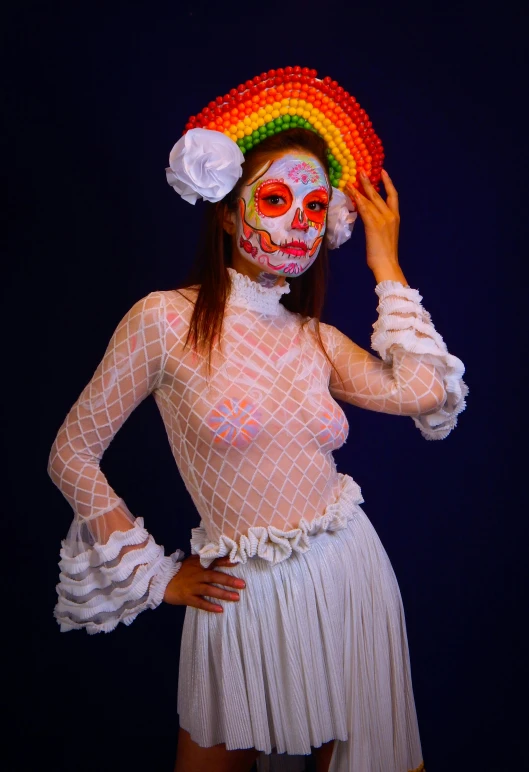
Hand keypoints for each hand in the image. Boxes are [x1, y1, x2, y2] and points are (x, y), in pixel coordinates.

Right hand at [163, 554, 245, 612]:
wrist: (162, 582)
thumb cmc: (180, 571)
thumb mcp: (192, 561)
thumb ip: (205, 559)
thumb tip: (223, 556)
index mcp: (198, 564)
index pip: (214, 561)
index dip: (225, 561)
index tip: (237, 562)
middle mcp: (196, 574)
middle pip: (214, 577)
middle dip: (229, 581)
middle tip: (242, 584)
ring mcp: (192, 586)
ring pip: (209, 590)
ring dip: (223, 594)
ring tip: (236, 597)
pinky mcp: (187, 597)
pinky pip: (200, 603)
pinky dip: (210, 606)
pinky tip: (220, 610)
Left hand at [346, 169, 406, 284]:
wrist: (387, 264)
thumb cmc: (384, 254)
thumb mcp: (384, 235)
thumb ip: (379, 224)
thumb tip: (368, 217)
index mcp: (395, 217)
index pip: (393, 196)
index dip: (388, 182)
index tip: (383, 172)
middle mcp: (390, 215)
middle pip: (378, 194)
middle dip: (369, 182)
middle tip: (361, 171)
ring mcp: (382, 219)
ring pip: (370, 200)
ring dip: (359, 189)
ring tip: (352, 180)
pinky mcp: (373, 225)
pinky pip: (364, 209)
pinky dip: (357, 200)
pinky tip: (351, 193)